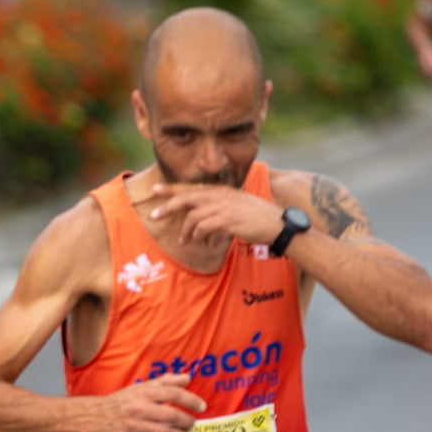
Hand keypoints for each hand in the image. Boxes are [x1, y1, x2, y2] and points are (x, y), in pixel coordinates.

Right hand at [97, 378, 206, 431]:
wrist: (97, 415)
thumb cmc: (124, 400)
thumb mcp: (142, 386)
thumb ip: (166, 381)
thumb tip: (187, 378)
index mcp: (144, 392)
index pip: (173, 394)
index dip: (191, 400)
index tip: (201, 406)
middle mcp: (139, 408)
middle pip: (172, 416)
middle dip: (188, 421)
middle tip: (192, 423)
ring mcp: (134, 426)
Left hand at [149, 183, 283, 248]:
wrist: (278, 225)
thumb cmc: (258, 218)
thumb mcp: (237, 206)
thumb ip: (219, 207)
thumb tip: (199, 218)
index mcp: (222, 191)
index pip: (192, 188)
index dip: (172, 189)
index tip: (155, 190)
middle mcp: (221, 196)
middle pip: (186, 198)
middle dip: (167, 208)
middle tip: (153, 216)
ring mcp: (224, 207)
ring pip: (193, 218)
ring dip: (186, 232)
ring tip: (186, 241)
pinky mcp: (227, 220)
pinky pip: (203, 229)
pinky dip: (199, 237)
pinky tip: (202, 243)